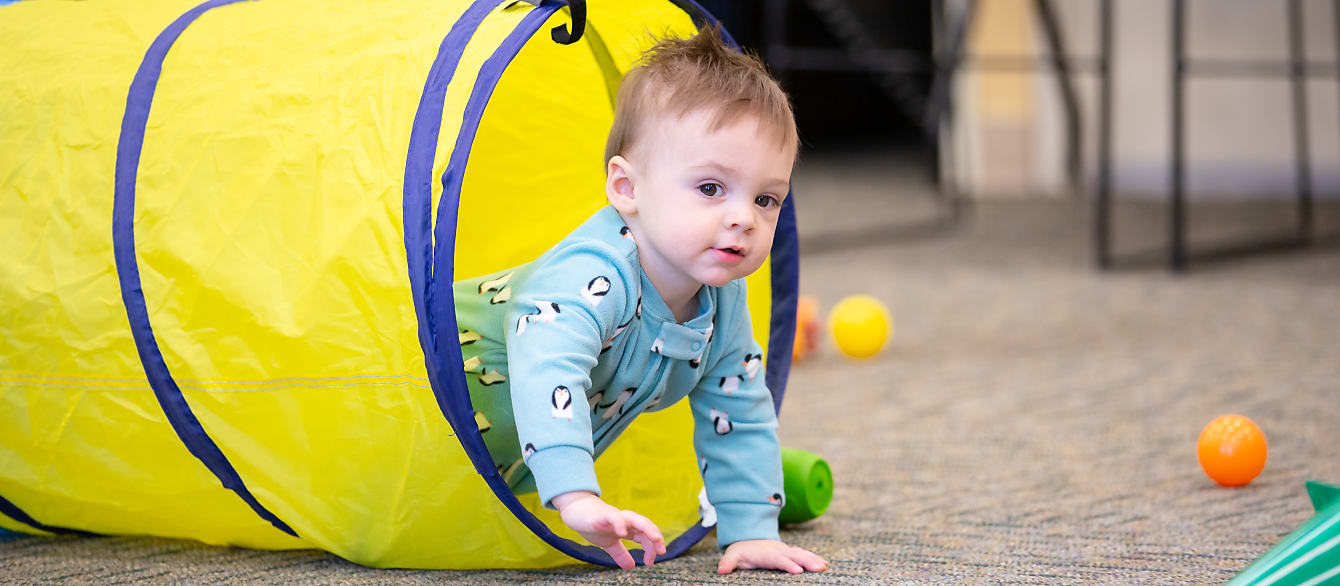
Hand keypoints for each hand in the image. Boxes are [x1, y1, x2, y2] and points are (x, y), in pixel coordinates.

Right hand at [552, 491, 666, 569]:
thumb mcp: (609, 543)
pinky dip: (619, 523)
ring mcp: (614, 516)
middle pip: (645, 525)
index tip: (650, 562)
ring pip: (635, 519)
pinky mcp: (601, 515)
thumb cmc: (594, 525)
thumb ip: (620, 553)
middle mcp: (625, 520)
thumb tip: (631, 567)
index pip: (645, 535)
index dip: (651, 547)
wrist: (576, 511)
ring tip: (655, 538)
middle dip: (655, 537)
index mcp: (628, 526)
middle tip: (661, 551)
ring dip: (647, 528)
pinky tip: (623, 532)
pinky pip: (613, 517)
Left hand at [718, 539, 827, 574]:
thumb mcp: (732, 556)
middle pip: (795, 555)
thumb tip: (721, 570)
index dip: (787, 564)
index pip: (778, 559)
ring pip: (802, 554)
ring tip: (824, 566)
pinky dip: (814, 558)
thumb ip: (728, 563)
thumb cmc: (741, 551)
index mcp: (766, 554)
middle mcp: (778, 551)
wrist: (748, 538)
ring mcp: (785, 551)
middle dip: (807, 561)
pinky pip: (804, 554)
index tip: (797, 570)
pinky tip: (824, 564)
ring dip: (814, 559)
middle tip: (820, 568)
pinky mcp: (790, 553)